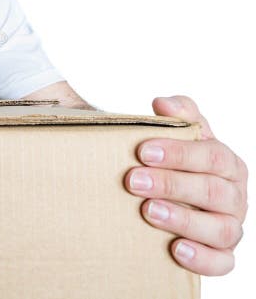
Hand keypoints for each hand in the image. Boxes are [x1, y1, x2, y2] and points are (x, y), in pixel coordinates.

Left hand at [124, 95, 247, 274]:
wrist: (162, 193)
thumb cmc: (171, 161)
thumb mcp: (177, 133)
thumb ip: (178, 113)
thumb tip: (162, 104)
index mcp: (226, 163)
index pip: (212, 156)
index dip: (179, 153)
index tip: (142, 151)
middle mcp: (234, 195)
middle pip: (214, 191)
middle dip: (172, 184)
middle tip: (133, 181)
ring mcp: (229, 226)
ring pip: (221, 228)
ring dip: (184, 219)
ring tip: (148, 211)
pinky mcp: (221, 254)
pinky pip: (222, 262)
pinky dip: (202, 258)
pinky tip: (175, 249)